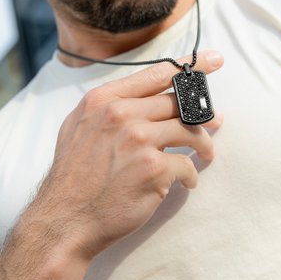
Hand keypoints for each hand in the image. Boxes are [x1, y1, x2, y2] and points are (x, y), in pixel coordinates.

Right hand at [0, 51, 223, 279]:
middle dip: (204, 112)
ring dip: (204, 143)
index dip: (191, 66)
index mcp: (105, 99)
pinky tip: (187, 180)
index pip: (158, 73)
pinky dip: (191, 173)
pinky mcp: (154, 169)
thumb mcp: (80, 125)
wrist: (63, 219)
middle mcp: (123, 114)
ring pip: (190, 130)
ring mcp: (139, 140)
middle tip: (216, 120)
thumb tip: (147, 96)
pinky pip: (187, 164)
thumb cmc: (74, 174)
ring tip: (207, 153)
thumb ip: (111, 105)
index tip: (215, 60)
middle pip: (178, 102)